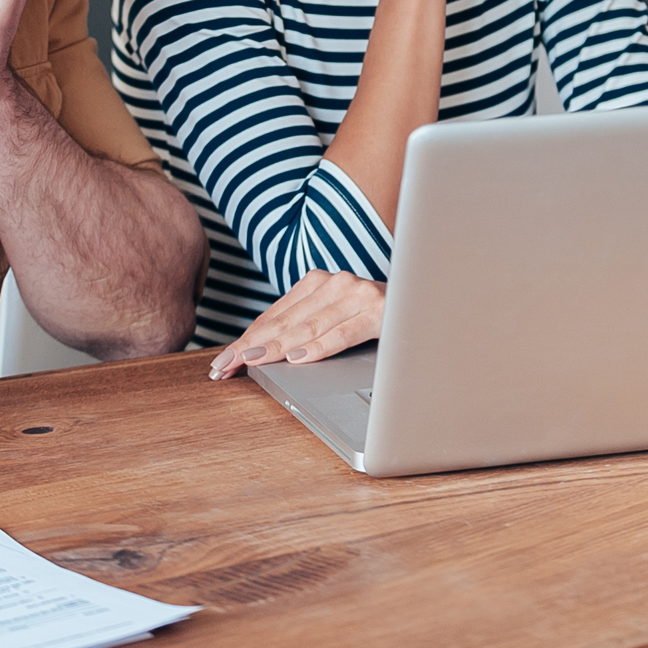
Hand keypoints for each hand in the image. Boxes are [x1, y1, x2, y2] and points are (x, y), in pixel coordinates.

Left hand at [207, 270, 384, 379]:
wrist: (424, 301)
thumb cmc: (374, 316)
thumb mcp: (335, 316)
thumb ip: (305, 327)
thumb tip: (262, 354)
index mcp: (320, 282)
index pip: (274, 315)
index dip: (246, 339)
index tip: (223, 360)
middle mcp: (336, 283)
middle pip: (284, 321)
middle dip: (251, 346)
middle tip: (224, 365)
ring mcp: (358, 295)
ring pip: (308, 326)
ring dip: (275, 347)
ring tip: (249, 362)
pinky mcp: (379, 311)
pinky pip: (342, 332)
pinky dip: (318, 346)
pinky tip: (296, 358)